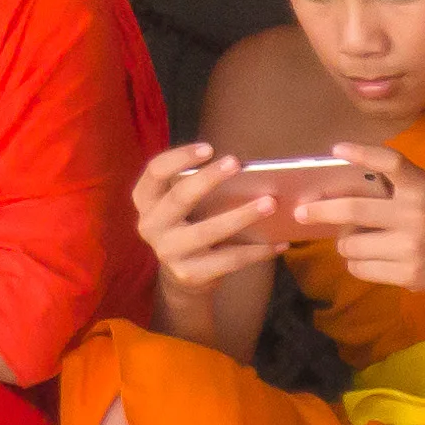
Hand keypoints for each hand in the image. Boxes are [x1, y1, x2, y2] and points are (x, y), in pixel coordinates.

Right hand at [126, 142, 306, 296]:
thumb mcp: (182, 204)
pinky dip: (257, 251)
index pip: (155, 171)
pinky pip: (229, 260)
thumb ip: (197, 187)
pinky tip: (279, 242)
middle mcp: (150, 226)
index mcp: (146, 200)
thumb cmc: (190, 224)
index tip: (209, 148)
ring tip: (270, 203)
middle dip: (208, 178)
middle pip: (179, 197)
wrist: (183, 276)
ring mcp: (168, 252)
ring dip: (242, 215)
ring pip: (208, 231)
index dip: (179, 158)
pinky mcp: (190, 275)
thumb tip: (243, 169)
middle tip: (236, 163)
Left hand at [317, 145, 424, 311]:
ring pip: (351, 245)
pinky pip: (361, 269)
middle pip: (353, 208)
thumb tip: (340, 197)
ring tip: (359, 244)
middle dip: (320, 211)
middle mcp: (416, 213)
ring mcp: (412, 246)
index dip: (361, 152)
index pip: (390, 162)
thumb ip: (396, 193)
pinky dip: (358, 265)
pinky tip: (372, 261)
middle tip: (302, 211)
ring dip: (346, 245)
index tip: (336, 149)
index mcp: (423, 187)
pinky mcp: (409, 274)